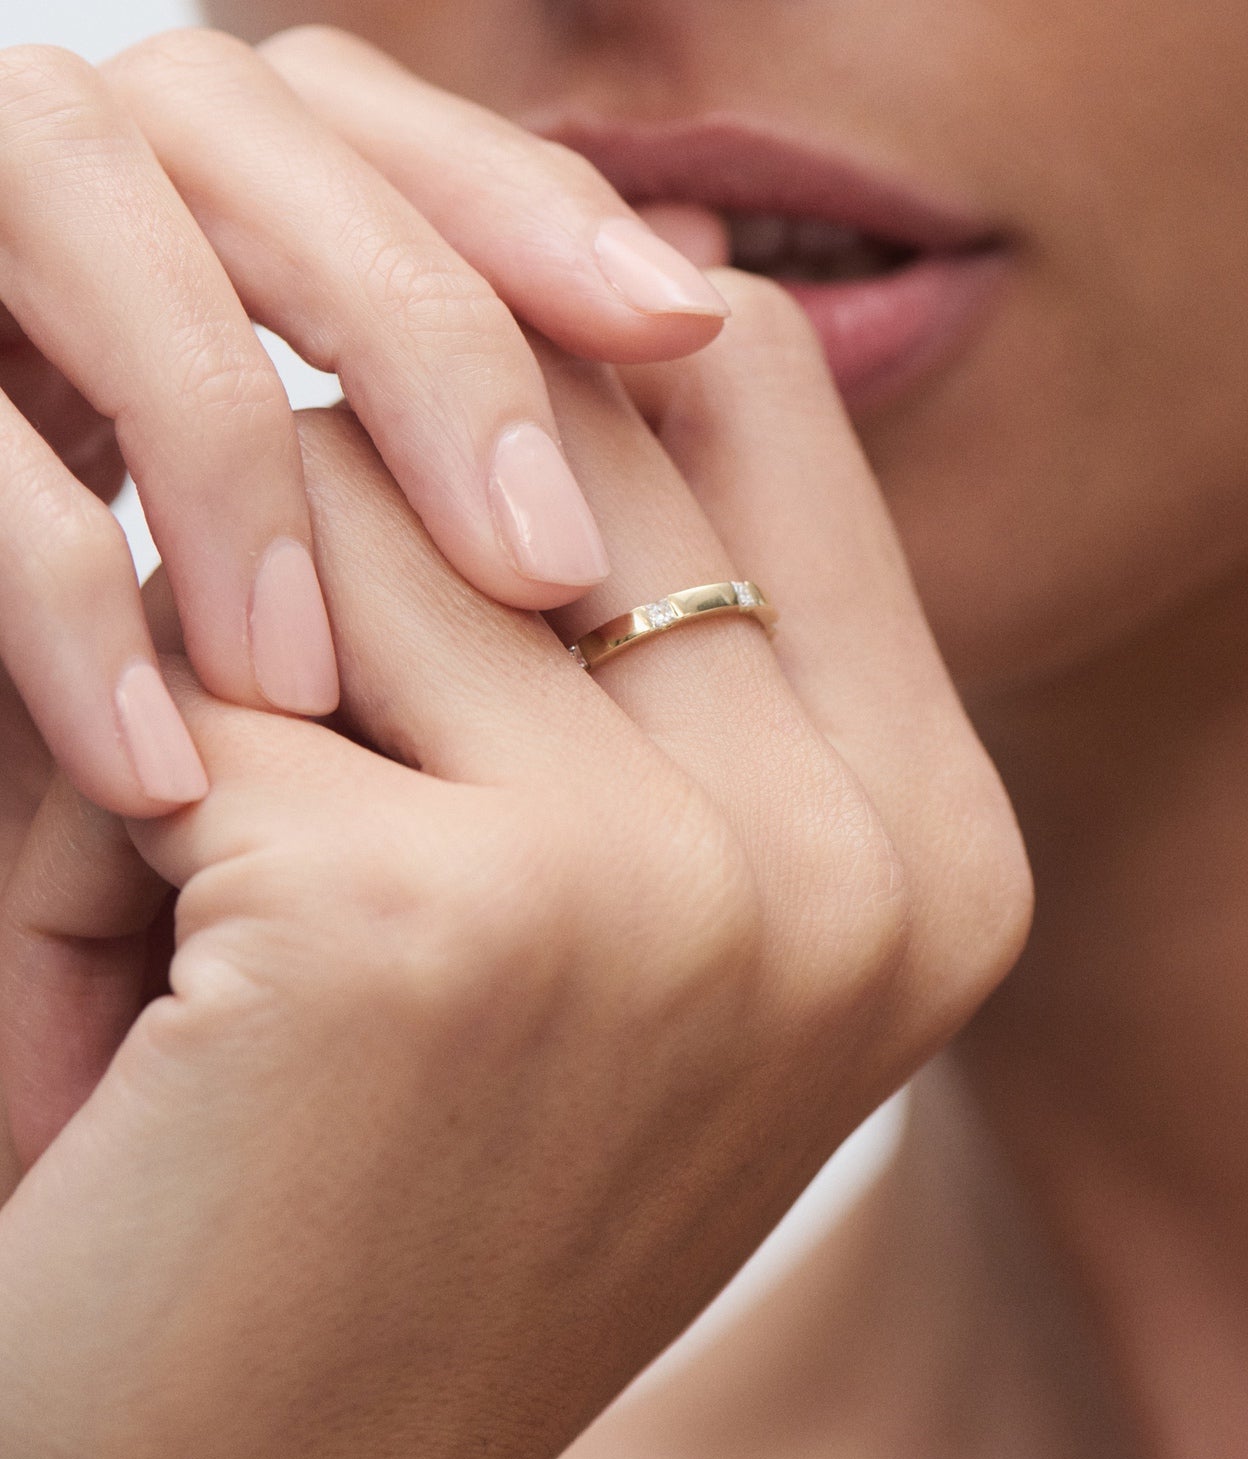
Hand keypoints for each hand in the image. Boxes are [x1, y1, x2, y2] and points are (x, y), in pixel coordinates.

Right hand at [0, 24, 727, 820]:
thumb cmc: (174, 648)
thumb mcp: (318, 523)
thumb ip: (449, 421)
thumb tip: (704, 317)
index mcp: (180, 193)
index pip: (372, 118)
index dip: (527, 197)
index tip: (681, 323)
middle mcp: (65, 178)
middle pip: (250, 118)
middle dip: (420, 331)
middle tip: (544, 562)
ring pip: (78, 195)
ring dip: (230, 455)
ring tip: (310, 683)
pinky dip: (66, 599)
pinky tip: (169, 769)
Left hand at [0, 276, 1029, 1458]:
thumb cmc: (424, 1179)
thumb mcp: (632, 898)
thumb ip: (662, 628)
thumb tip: (585, 275)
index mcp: (936, 846)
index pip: (749, 379)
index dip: (554, 329)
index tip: (407, 386)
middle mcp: (858, 865)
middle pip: (540, 410)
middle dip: (357, 522)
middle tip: (288, 750)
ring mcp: (678, 895)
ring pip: (346, 503)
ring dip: (222, 657)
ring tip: (216, 904)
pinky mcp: (441, 926)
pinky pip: (192, 669)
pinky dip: (96, 797)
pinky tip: (132, 1001)